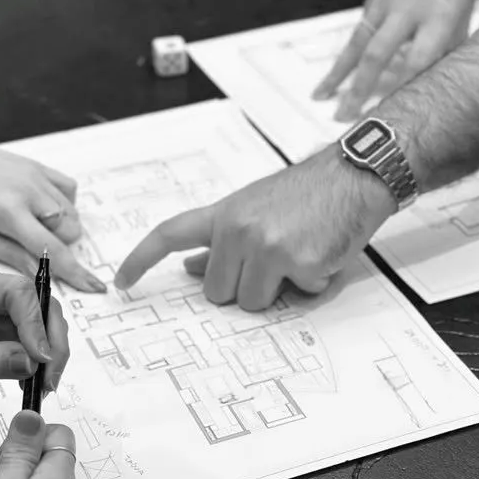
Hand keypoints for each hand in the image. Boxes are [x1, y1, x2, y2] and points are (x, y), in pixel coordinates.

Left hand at [0, 131, 105, 292]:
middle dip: (60, 246)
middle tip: (32, 246)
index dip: (77, 273)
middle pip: (71, 231)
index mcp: (10, 213)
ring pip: (73, 213)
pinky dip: (64, 204)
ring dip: (62, 228)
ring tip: (32, 226)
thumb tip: (41, 274)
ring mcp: (38, 176)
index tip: (95, 286)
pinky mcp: (39, 166)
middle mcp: (30, 192)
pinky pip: (69, 189)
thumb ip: (12, 255)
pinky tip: (43, 209)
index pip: (54, 251)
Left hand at [0, 267, 68, 395]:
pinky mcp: (2, 332)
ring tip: (43, 384)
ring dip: (50, 354)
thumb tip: (30, 362)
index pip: (19, 292)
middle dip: (52, 341)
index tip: (41, 357)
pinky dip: (40, 363)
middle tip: (50, 377)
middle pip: (40, 305)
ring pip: (42, 325)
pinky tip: (32, 382)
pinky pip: (32, 344)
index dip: (36, 323)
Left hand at [115, 146, 395, 310]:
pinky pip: (297, 297)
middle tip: (275, 261)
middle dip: (244, 287)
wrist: (356, 175)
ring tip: (300, 256)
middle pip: (217, 293)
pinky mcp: (298, 262)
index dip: (141, 260)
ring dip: (278, 291)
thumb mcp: (256, 208)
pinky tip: (323, 254)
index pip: (170, 235)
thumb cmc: (310, 193)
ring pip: (252, 303)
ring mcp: (266, 245)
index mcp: (224, 214)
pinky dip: (313, 285)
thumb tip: (189, 269)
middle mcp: (238, 228)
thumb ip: (222, 240)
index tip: (122, 282)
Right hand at [314, 0, 478, 121]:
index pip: (420, 60)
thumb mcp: (464, 11)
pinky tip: (325, 85)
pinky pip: (354, 37)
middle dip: (361, 89)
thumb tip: (436, 87)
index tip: (392, 115)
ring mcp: (387, 3)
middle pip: (379, 55)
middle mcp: (408, 9)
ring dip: (340, 77)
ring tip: (324, 102)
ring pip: (358, 46)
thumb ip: (448, 48)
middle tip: (346, 118)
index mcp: (440, 14)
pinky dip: (339, 63)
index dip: (404, 89)